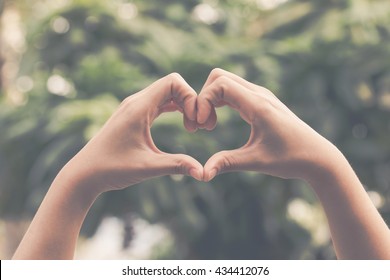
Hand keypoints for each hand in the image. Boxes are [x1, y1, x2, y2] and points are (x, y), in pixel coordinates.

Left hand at [63, 73, 202, 193]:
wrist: (84, 173)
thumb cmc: (112, 169)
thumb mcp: (147, 167)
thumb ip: (177, 165)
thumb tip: (204, 173)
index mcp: (139, 107)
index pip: (173, 82)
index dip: (191, 97)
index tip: (195, 122)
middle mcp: (136, 101)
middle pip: (172, 85)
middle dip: (190, 101)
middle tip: (197, 127)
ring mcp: (134, 107)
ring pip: (166, 93)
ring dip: (183, 106)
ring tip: (192, 128)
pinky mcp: (133, 115)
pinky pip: (159, 103)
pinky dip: (174, 109)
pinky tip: (182, 125)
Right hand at [197, 68, 339, 181]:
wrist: (317, 156)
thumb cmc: (291, 158)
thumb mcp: (257, 161)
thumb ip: (227, 163)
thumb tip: (203, 174)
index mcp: (258, 105)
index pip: (220, 84)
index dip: (203, 100)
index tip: (200, 125)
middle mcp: (259, 94)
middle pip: (219, 77)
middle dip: (203, 97)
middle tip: (201, 124)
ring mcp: (260, 95)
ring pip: (225, 82)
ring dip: (211, 99)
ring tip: (208, 125)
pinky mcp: (260, 101)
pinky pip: (233, 91)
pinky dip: (219, 102)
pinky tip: (217, 122)